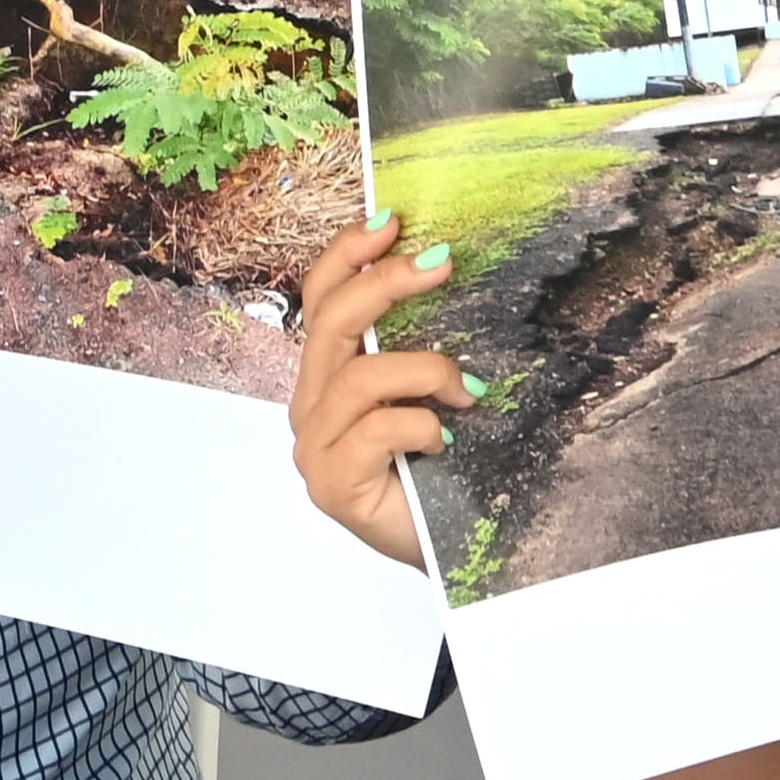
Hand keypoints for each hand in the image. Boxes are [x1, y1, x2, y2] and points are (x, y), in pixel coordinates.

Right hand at [287, 212, 471, 568]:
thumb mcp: (428, 399)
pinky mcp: (333, 483)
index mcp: (327, 379)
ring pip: (359, 375)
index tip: (392, 222)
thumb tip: (452, 278)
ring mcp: (315, 446)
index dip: (349, 255)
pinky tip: (448, 438)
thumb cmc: (439, 477)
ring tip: (469, 388)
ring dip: (425, 369)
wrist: (447, 557)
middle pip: (331, 323)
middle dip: (385, 284)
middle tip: (440, 262)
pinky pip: (377, 428)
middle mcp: (311, 406)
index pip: (320, 300)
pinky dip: (421, 423)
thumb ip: (420, 354)